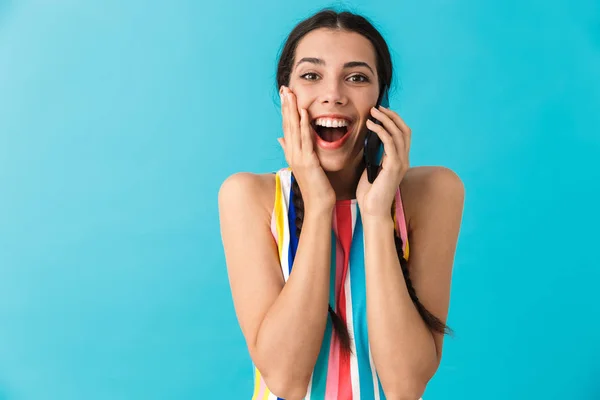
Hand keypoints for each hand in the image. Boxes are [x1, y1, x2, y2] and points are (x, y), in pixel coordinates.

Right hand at [278, 86, 335, 211]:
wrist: (318, 203)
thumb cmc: (314, 186)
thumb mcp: (302, 165)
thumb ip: (292, 150)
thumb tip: (280, 139)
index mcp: (291, 153)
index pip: (286, 127)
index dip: (285, 111)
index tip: (284, 96)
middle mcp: (292, 153)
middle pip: (287, 125)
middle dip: (286, 106)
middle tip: (284, 88)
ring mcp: (298, 157)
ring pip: (294, 129)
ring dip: (292, 110)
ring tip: (290, 94)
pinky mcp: (308, 161)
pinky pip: (306, 139)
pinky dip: (304, 125)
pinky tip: (304, 112)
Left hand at [356, 106, 410, 217]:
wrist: (372, 210)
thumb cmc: (369, 192)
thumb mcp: (371, 168)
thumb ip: (374, 154)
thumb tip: (367, 137)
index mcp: (400, 160)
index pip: (403, 134)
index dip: (394, 120)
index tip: (381, 112)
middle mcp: (404, 160)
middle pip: (404, 130)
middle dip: (391, 116)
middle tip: (377, 107)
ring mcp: (401, 163)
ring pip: (399, 133)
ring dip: (385, 119)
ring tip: (373, 112)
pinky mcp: (394, 166)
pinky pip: (390, 142)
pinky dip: (380, 130)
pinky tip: (370, 125)